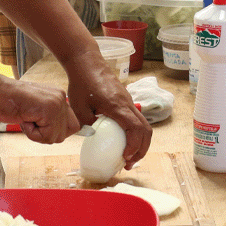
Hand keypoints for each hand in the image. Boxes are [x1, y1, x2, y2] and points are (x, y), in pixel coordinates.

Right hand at [0, 80, 79, 143]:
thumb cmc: (10, 102)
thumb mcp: (35, 109)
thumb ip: (49, 117)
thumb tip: (59, 132)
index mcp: (59, 97)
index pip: (73, 123)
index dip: (58, 131)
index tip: (43, 128)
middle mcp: (61, 98)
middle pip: (68, 132)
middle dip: (50, 134)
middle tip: (34, 125)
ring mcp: (57, 103)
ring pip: (56, 136)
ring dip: (39, 134)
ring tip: (28, 119)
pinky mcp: (49, 109)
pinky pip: (45, 136)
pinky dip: (32, 134)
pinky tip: (25, 119)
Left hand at [65, 54, 151, 168]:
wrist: (87, 63)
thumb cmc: (82, 83)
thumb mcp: (79, 108)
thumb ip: (88, 126)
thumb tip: (94, 139)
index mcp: (117, 106)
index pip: (135, 128)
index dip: (134, 146)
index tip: (124, 157)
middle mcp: (127, 104)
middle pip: (146, 129)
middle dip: (141, 149)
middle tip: (129, 163)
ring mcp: (128, 101)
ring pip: (144, 124)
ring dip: (140, 143)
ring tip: (127, 156)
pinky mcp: (126, 100)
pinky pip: (136, 119)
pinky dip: (135, 134)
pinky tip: (122, 141)